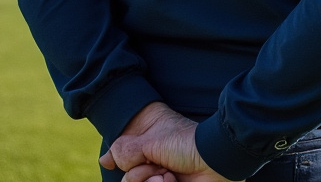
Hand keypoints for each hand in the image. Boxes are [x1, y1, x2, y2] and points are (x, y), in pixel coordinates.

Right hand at [101, 102, 230, 181]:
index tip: (120, 161)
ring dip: (148, 180)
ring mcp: (162, 180)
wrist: (214, 159)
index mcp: (150, 152)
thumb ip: (125, 150)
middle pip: (128, 180)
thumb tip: (105, 160)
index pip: (125, 165)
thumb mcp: (150, 142)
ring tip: (166, 174)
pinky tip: (172, 180)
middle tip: (156, 166)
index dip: (122, 166)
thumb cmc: (185, 144)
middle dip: (137, 174)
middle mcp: (154, 167)